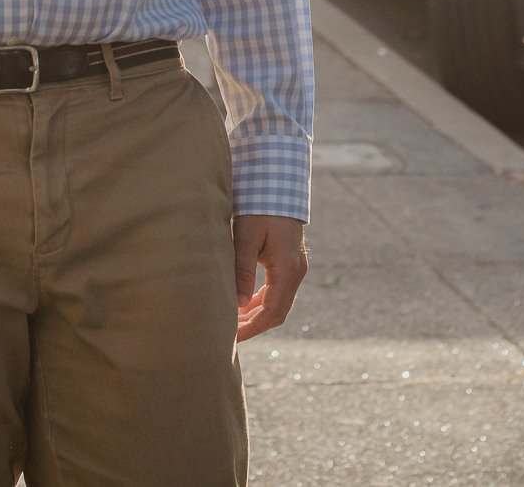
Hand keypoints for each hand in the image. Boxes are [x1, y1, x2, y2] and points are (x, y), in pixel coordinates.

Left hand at [233, 214, 308, 341]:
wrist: (279, 185)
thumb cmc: (259, 208)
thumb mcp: (247, 237)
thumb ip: (243, 270)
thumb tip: (238, 304)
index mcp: (288, 269)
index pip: (271, 311)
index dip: (251, 328)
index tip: (231, 338)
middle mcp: (296, 272)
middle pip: (277, 312)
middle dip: (253, 326)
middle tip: (227, 335)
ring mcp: (296, 268)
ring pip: (278, 303)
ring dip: (257, 315)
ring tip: (232, 323)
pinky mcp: (291, 263)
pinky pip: (278, 291)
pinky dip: (261, 302)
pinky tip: (243, 304)